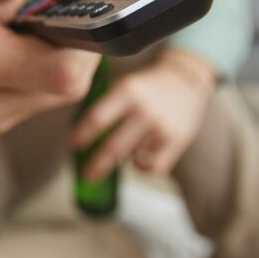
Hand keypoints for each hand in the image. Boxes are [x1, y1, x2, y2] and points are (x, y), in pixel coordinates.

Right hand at [0, 0, 104, 133]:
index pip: (62, 72)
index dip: (86, 41)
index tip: (84, 11)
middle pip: (68, 85)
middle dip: (75, 48)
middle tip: (60, 18)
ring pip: (62, 94)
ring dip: (63, 61)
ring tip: (38, 34)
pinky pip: (47, 100)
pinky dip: (49, 74)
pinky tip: (30, 54)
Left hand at [71, 50, 215, 180]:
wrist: (185, 82)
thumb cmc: (145, 88)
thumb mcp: (124, 87)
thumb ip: (105, 107)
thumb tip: (79, 136)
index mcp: (127, 92)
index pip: (97, 118)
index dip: (82, 135)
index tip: (72, 145)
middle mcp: (144, 111)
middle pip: (113, 147)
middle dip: (96, 165)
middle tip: (86, 175)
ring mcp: (161, 128)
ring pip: (131, 158)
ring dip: (119, 162)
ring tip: (113, 159)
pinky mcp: (176, 141)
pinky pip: (153, 168)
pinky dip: (142, 168)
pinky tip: (137, 161)